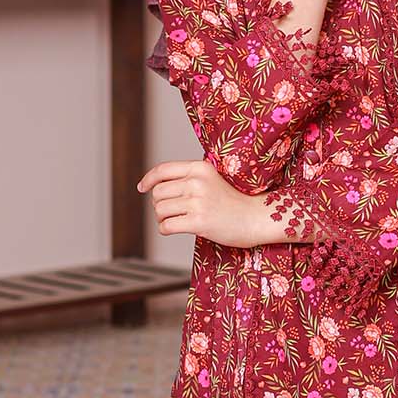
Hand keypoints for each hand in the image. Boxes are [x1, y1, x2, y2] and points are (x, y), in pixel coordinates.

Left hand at [137, 158, 261, 246]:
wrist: (256, 218)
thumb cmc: (233, 201)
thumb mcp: (212, 179)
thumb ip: (188, 178)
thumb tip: (153, 186)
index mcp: (200, 168)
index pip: (163, 170)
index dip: (148, 179)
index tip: (141, 187)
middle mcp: (198, 182)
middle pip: (157, 193)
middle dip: (159, 204)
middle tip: (172, 210)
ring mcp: (198, 202)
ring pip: (159, 210)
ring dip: (163, 218)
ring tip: (177, 220)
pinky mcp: (199, 222)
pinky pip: (166, 226)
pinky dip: (166, 229)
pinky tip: (176, 229)